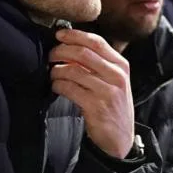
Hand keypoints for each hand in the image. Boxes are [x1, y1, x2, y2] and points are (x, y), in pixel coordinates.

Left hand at [50, 29, 134, 158]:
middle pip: (83, 52)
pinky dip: (57, 85)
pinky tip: (56, 87)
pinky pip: (69, 88)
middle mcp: (117, 76)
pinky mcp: (96, 106)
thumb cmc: (113, 106)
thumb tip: (70, 46)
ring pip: (73, 70)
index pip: (96, 41)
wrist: (121, 138)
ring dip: (56, 70)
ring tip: (52, 74)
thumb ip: (99, 64)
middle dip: (61, 51)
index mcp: (121, 65)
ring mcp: (107, 91)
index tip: (59, 34)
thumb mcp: (114, 81)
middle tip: (51, 55)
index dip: (75, 35)